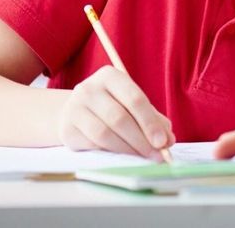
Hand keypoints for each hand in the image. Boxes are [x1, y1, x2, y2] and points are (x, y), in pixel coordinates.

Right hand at [57, 65, 173, 158]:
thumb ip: (153, 119)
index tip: (163, 142)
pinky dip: (111, 153)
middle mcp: (89, 88)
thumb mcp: (132, 104)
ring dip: (128, 150)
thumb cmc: (112, 106)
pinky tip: (122, 156)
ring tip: (142, 158)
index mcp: (109, 76)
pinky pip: (93, 145)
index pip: (134, 99)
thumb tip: (168, 141)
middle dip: (141, 140)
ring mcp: (74, 108)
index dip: (150, 123)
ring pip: (105, 134)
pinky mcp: (67, 129)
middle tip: (156, 156)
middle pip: (120, 118)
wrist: (75, 111)